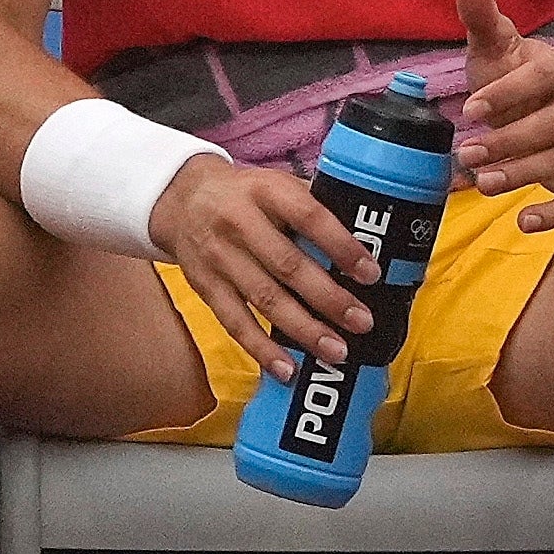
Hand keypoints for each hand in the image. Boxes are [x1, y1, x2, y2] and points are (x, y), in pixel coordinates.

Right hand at [145, 152, 380, 380]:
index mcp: (266, 190)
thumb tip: (367, 239)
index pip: (309, 217)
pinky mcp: (205, 286)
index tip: (371, 274)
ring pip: (264, 299)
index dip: (342, 246)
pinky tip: (288, 369)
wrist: (181, 200)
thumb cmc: (247, 195)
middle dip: (329, 298)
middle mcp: (239, 222)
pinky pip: (235, 322)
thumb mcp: (278, 184)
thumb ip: (315, 206)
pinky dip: (261, 349)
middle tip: (362, 322)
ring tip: (337, 351)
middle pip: (288, 265)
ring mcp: (219, 257)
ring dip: (303, 330)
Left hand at [451, 0, 553, 223]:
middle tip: (466, 153)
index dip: (508, 92)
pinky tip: (523, 222)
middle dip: (509, 141)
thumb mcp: (498, 47)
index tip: (469, 109)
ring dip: (522, 174)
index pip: (543, 76)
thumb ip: (482, 17)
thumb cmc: (517, 77)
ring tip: (481, 183)